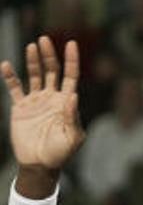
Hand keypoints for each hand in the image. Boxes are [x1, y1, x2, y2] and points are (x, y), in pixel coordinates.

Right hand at [1, 36, 82, 171]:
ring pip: (34, 75)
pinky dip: (10, 77)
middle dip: (49, 55)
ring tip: (32, 46)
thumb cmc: (60, 153)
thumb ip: (73, 117)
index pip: (71, 76)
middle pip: (51, 71)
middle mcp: (52, 97)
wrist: (40, 164)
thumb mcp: (72, 137)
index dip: (71, 60)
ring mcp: (36, 101)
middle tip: (45, 39)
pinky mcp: (20, 108)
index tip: (72, 43)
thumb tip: (73, 96)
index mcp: (67, 102)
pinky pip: (14, 88)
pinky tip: (7, 65)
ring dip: (33, 61)